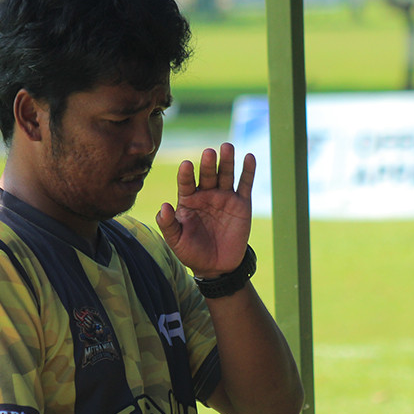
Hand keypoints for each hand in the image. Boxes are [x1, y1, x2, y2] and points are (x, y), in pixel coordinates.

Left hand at [155, 143, 254, 276]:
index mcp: (188, 200)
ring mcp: (225, 197)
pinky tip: (249, 157)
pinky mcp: (242, 204)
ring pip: (226, 175)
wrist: (216, 266)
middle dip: (208, 164)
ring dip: (227, 161)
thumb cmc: (192, 252)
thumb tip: (164, 207)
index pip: (186, 183)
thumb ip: (168, 224)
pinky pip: (245, 184)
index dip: (186, 174)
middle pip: (207, 175)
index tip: (186, 165)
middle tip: (209, 152)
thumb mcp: (176, 241)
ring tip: (227, 147)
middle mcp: (206, 194)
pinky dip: (248, 171)